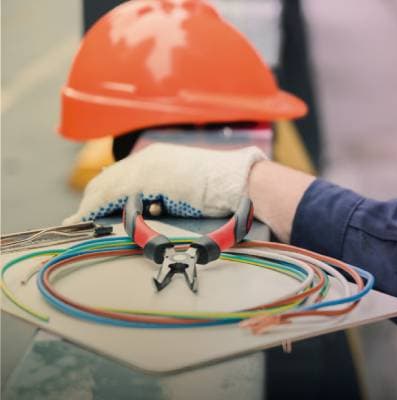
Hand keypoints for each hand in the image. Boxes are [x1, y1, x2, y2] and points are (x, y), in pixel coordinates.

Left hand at [64, 143, 265, 223]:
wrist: (241, 184)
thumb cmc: (226, 191)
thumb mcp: (192, 188)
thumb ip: (171, 195)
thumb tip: (157, 211)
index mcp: (161, 158)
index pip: (123, 174)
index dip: (105, 191)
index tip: (94, 206)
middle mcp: (150, 158)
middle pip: (109, 178)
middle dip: (92, 198)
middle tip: (79, 218)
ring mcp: (148, 167)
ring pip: (106, 185)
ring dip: (90, 205)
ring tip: (78, 222)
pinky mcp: (149, 180)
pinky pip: (113, 194)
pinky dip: (96, 207)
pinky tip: (87, 218)